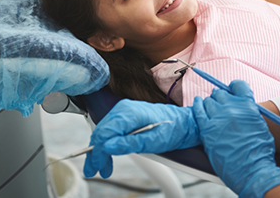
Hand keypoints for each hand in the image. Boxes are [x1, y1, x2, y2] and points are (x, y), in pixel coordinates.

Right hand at [83, 99, 199, 178]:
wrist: (185, 123)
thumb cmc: (173, 130)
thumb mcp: (153, 141)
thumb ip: (129, 143)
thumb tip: (108, 147)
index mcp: (130, 113)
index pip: (105, 132)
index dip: (98, 151)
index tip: (97, 167)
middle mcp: (124, 109)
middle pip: (102, 131)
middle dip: (96, 153)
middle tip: (94, 170)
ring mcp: (125, 111)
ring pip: (105, 131)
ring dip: (101, 150)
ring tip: (102, 168)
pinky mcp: (127, 116)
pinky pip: (112, 130)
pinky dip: (109, 143)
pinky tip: (109, 155)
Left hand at [192, 80, 279, 196]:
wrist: (252, 170)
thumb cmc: (259, 152)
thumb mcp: (260, 125)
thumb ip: (249, 113)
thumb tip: (239, 106)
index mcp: (248, 106)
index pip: (239, 86)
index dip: (234, 86)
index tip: (231, 89)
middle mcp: (232, 108)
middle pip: (221, 93)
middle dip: (220, 97)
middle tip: (220, 104)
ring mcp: (218, 118)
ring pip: (208, 101)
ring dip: (209, 104)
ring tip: (210, 108)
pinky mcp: (206, 129)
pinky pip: (198, 111)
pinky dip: (197, 105)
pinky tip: (197, 102)